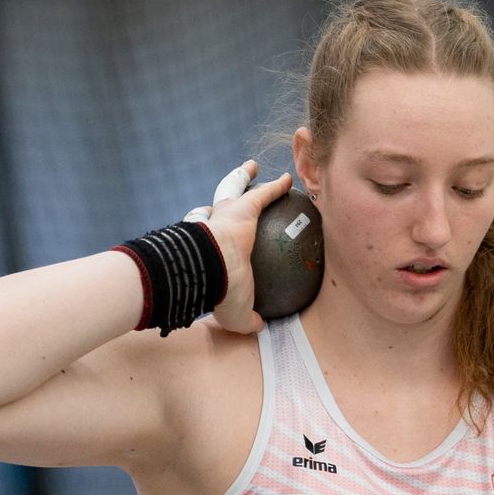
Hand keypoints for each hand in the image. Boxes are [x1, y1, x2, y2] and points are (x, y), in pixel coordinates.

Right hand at [183, 159, 295, 333]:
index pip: (206, 238)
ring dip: (242, 178)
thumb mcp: (234, 314)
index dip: (208, 232)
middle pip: (215, 206)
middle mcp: (210, 228)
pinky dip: (276, 186)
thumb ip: (247, 318)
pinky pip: (263, 194)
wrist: (210, 269)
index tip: (215, 235)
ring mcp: (225, 215)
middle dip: (221, 198)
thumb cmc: (219, 292)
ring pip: (234, 190)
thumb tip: (258, 326)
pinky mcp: (243, 208)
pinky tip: (288, 179)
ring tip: (251, 168)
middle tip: (228, 197)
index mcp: (205, 252)